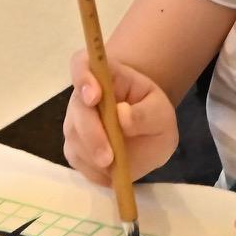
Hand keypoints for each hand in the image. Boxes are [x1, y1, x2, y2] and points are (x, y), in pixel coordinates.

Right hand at [62, 51, 179, 185]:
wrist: (147, 134)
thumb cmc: (153, 115)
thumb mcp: (161, 113)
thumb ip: (146, 114)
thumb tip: (122, 116)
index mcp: (105, 76)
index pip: (81, 63)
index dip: (83, 77)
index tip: (95, 97)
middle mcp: (83, 96)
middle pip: (77, 108)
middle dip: (91, 133)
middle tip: (108, 158)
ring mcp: (76, 122)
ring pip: (74, 137)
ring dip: (93, 155)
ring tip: (116, 166)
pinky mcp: (75, 146)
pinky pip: (77, 159)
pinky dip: (93, 169)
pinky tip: (111, 172)